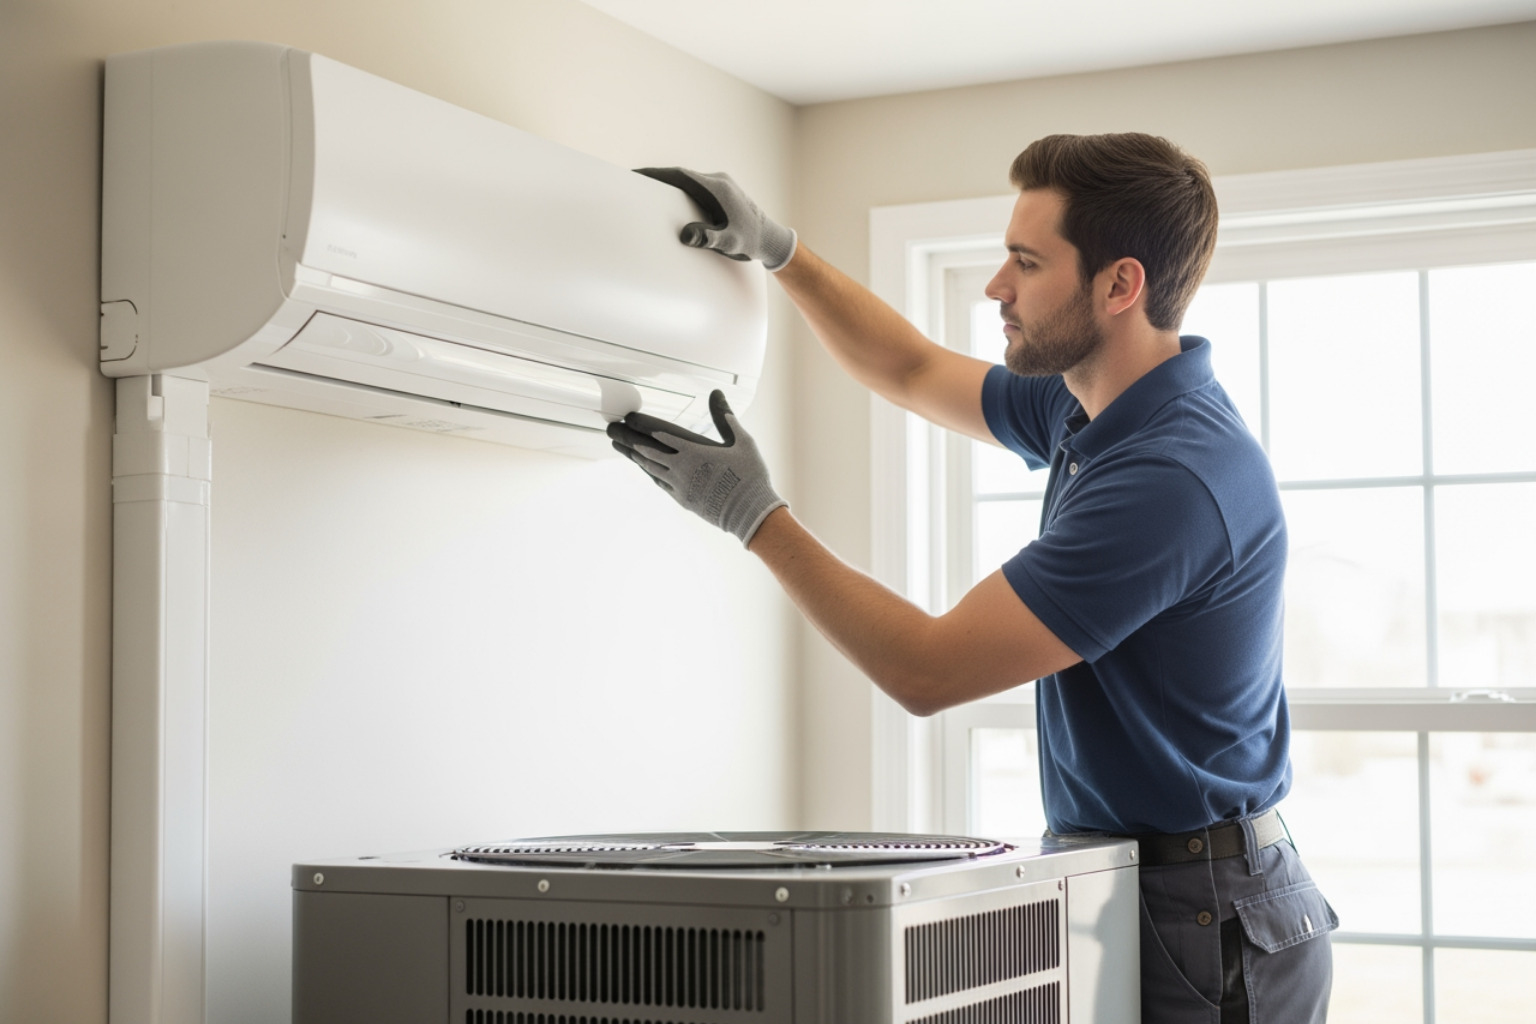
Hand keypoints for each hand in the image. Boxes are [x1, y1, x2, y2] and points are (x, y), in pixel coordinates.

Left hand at [607, 390, 785, 545]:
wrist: (749, 512)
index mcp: (693, 451)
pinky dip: (650, 472)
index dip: (642, 426)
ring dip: (635, 456)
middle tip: (612, 430)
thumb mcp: (741, 441)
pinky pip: (660, 482)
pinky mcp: (683, 499)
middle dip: (628, 439)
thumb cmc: (749, 475)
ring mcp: (679, 485)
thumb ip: (725, 416)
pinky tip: (644, 468)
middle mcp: (681, 468)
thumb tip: (716, 393)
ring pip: (650, 468)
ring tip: (621, 447)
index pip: (660, 434)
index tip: (628, 418)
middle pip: (647, 450)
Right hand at [635, 167, 796, 270]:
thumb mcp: (729, 243)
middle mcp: (719, 181)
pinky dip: (680, 191)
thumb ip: (708, 238)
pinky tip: (669, 201)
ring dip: (668, 184)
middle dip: (657, 178)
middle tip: (634, 182)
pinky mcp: (722, 193)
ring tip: (646, 191)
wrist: (771, 239)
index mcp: (718, 188)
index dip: (657, 174)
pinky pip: (696, 188)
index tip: (637, 174)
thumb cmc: (751, 241)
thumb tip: (685, 235)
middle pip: (681, 176)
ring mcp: (721, 186)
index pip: (681, 176)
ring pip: (688, 181)